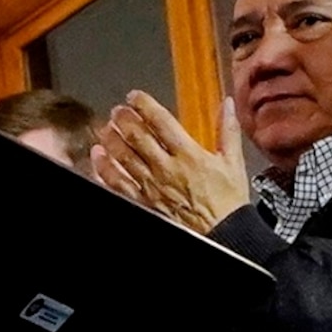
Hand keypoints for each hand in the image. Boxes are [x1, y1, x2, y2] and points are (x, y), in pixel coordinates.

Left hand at [91, 92, 247, 234]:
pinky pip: (119, 184)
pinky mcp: (143, 202)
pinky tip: (97, 157)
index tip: (135, 96)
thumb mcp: (233, 162)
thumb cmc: (227, 201)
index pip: (161, 122)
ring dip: (111, 140)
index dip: (145, 105)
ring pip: (124, 157)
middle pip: (138, 137)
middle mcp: (166, 167)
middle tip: (117, 110)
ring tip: (104, 128)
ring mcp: (152, 186)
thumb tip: (226, 103)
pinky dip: (105, 169)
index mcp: (189, 154)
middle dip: (124, 120)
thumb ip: (227, 130)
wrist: (220, 234)